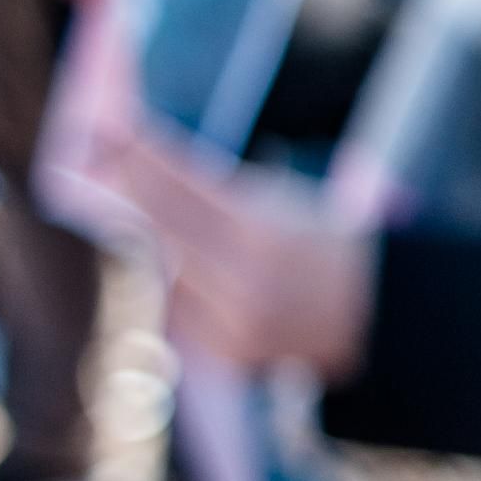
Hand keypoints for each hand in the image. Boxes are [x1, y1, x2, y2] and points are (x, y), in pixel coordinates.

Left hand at [95, 127, 378, 376]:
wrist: (382, 318)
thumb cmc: (331, 246)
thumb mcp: (286, 206)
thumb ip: (220, 197)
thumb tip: (151, 171)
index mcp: (264, 235)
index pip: (182, 187)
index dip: (143, 155)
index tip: (113, 128)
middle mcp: (243, 282)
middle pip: (159, 226)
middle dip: (127, 185)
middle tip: (97, 153)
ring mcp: (234, 323)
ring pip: (160, 269)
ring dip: (138, 232)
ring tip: (114, 196)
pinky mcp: (229, 353)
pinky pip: (179, 308)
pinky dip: (164, 278)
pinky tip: (150, 252)